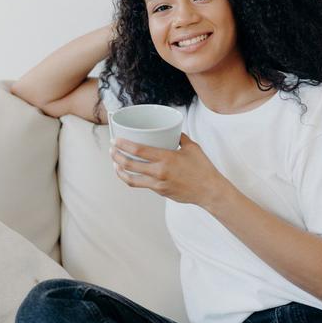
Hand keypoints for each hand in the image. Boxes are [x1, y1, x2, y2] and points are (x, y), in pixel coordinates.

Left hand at [110, 133, 226, 206]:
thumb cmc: (203, 168)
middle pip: (129, 164)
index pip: (138, 150)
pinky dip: (132, 178)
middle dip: (116, 156)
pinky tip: (129, 174)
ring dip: (119, 170)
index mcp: (166, 158)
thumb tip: (172, 131)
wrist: (209, 191)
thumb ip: (179, 138)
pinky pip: (142, 184)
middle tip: (112, 149)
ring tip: (115, 163)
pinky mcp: (160, 191)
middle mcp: (159, 172)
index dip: (123, 144)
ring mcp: (158, 184)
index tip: (116, 140)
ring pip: (131, 178)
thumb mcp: (192, 148)